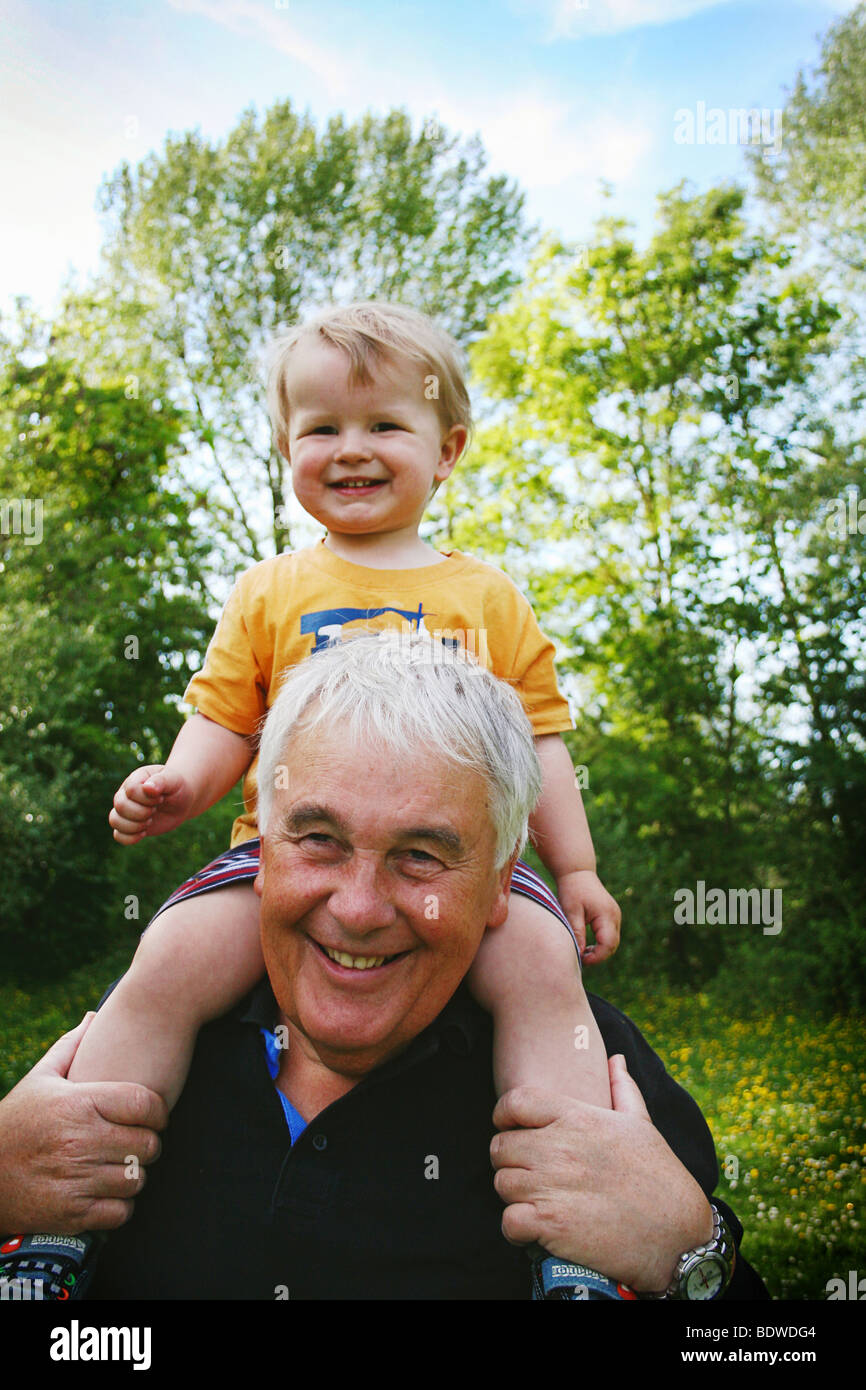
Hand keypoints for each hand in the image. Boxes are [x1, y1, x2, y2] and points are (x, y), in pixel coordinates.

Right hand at [0, 1014, 167, 1234]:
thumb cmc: (15, 1124)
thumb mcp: (39, 1080)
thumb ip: (71, 1047)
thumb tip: (95, 1015)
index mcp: (78, 1104)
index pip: (145, 1104)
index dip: (158, 1111)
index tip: (153, 1116)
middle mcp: (80, 1141)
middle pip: (148, 1144)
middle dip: (148, 1143)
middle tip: (137, 1142)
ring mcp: (76, 1180)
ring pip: (138, 1179)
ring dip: (135, 1174)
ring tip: (122, 1165)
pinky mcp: (71, 1214)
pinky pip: (121, 1212)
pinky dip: (120, 1205)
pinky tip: (108, 1192)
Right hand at [109, 764, 193, 843]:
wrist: (181, 800)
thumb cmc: (176, 786)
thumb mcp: (173, 780)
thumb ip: (160, 781)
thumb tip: (147, 787)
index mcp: (135, 779)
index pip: (131, 790)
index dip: (146, 798)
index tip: (160, 798)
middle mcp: (125, 794)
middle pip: (120, 805)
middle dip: (142, 812)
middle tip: (155, 809)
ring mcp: (125, 811)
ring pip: (114, 821)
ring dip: (134, 826)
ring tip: (149, 821)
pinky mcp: (129, 826)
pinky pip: (118, 836)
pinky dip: (130, 838)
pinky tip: (144, 832)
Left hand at [490, 1055, 713, 1291]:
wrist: (678, 1234)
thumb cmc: (659, 1176)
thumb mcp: (641, 1125)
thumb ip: (622, 1088)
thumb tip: (616, 1059)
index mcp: (577, 1118)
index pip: (515, 1102)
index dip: (505, 1115)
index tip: (511, 1128)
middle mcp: (559, 1148)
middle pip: (500, 1147)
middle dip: (510, 1161)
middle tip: (530, 1173)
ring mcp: (552, 1186)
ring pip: (501, 1184)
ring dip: (514, 1196)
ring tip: (537, 1201)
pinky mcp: (551, 1225)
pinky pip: (508, 1221)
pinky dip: (515, 1228)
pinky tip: (534, 1229)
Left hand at [556, 868, 620, 963]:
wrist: (577, 872)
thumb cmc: (572, 890)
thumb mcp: (571, 912)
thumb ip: (577, 932)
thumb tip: (579, 953)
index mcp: (606, 915)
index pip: (607, 944)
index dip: (596, 957)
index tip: (581, 960)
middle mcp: (615, 916)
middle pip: (612, 945)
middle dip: (598, 956)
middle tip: (580, 960)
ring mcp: (615, 915)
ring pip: (612, 942)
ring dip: (600, 951)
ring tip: (582, 953)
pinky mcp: (611, 916)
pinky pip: (610, 935)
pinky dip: (601, 943)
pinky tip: (587, 946)